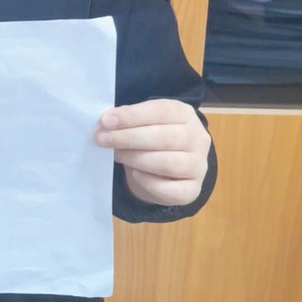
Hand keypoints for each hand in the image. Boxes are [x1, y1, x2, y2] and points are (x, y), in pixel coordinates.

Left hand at [95, 99, 209, 206]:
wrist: (170, 168)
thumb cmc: (153, 138)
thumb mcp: (144, 123)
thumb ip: (130, 120)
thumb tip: (106, 123)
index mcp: (185, 115)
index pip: (162, 111)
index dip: (132, 116)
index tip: (106, 121)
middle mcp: (197, 139)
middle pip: (165, 137)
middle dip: (129, 138)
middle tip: (102, 139)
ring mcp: (198, 166)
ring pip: (168, 163)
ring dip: (136, 159)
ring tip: (116, 155)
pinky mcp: (192, 190)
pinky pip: (172, 190)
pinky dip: (149, 183)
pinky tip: (134, 174)